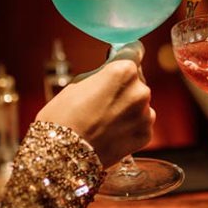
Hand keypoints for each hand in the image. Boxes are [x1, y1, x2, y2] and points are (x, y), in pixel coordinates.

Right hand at [36, 42, 154, 167]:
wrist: (62, 155)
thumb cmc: (63, 116)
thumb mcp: (78, 82)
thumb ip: (102, 73)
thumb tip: (113, 66)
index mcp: (124, 71)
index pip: (134, 51)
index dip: (124, 57)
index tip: (119, 62)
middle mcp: (141, 90)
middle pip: (136, 80)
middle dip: (123, 87)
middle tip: (101, 101)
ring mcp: (146, 114)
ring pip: (139, 104)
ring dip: (127, 108)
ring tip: (104, 121)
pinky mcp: (146, 135)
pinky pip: (140, 124)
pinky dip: (129, 127)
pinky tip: (110, 133)